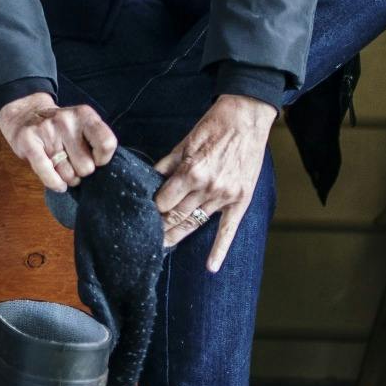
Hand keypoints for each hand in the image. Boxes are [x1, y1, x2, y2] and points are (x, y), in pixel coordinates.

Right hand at [0, 92, 116, 191]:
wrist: (24, 114)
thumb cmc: (60, 128)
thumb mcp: (82, 126)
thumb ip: (95, 142)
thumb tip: (102, 172)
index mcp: (84, 115)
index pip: (106, 144)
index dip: (103, 159)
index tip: (95, 160)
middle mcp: (66, 121)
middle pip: (87, 167)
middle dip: (81, 171)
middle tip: (73, 164)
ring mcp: (46, 131)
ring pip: (68, 175)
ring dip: (66, 177)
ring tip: (61, 166)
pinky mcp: (28, 142)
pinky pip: (48, 174)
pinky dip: (55, 183)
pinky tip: (58, 183)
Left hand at [154, 94, 276, 269]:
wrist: (247, 118)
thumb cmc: (213, 126)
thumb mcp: (184, 141)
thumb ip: (166, 165)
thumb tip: (147, 180)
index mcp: (191, 172)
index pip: (163, 201)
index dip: (150, 210)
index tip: (139, 217)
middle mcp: (209, 188)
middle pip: (177, 216)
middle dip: (159, 227)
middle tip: (143, 240)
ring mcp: (226, 196)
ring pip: (196, 223)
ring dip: (177, 236)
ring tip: (161, 248)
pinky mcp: (241, 199)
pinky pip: (229, 229)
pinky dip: (220, 250)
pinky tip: (210, 267)